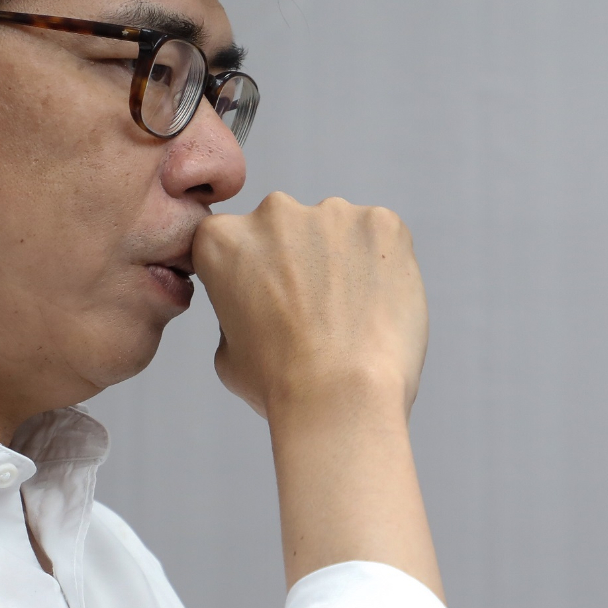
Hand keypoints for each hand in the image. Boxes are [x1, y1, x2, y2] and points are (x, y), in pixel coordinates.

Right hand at [192, 192, 427, 420]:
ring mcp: (332, 212)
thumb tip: (258, 305)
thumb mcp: (227, 353)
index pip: (236, 243)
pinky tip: (380, 306)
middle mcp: (273, 213)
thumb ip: (237, 311)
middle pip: (287, 230)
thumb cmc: (282, 385)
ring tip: (353, 316)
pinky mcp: (382, 222)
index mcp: (223, 239)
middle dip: (300, 262)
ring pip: (337, 232)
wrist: (343, 395)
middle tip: (316, 313)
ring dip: (342, 262)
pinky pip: (382, 238)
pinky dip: (384, 265)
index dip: (255, 277)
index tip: (271, 305)